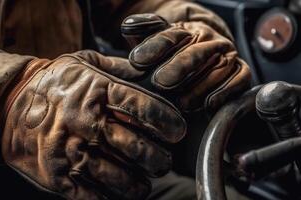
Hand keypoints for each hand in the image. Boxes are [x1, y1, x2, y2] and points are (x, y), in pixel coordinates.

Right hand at [0, 52, 185, 199]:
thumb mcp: (83, 63)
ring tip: (144, 181)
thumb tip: (149, 71)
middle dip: (158, 159)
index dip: (168, 122)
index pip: (144, 108)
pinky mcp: (58, 176)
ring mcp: (71, 152)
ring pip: (121, 178)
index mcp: (96, 92)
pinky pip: (94, 196)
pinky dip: (112, 197)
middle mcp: (86, 123)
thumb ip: (118, 68)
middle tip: (162, 160)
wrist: (7, 108)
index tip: (177, 132)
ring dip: (140, 183)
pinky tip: (120, 192)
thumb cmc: (52, 84)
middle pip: (138, 148)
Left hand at [121, 14, 250, 112]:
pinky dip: (225, 92)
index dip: (153, 48)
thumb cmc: (173, 55)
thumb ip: (144, 34)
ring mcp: (226, 56)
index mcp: (186, 31)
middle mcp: (209, 40)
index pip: (170, 36)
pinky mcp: (240, 72)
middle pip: (195, 53)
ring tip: (182, 103)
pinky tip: (209, 104)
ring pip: (217, 69)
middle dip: (178, 68)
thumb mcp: (156, 42)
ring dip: (199, 87)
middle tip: (161, 83)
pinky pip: (238, 80)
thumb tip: (128, 26)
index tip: (136, 61)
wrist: (204, 56)